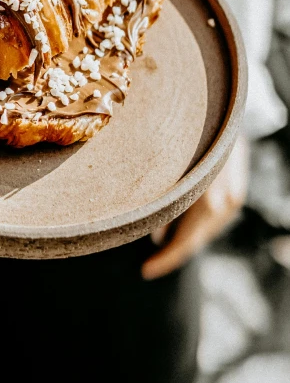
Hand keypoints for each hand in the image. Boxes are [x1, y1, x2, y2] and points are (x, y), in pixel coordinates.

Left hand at [141, 132, 249, 279]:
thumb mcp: (168, 167)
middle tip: (150, 264)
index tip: (146, 272)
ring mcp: (233, 197)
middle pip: (196, 239)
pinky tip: (180, 222)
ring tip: (160, 242)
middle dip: (172, 251)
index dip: (165, 260)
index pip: (185, 243)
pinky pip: (214, 217)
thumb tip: (155, 234)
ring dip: (185, 237)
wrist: (222, 111)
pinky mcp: (236, 190)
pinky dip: (197, 223)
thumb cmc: (187, 135)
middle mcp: (224, 203)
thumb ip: (163, 199)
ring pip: (206, 229)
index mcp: (206, 201)